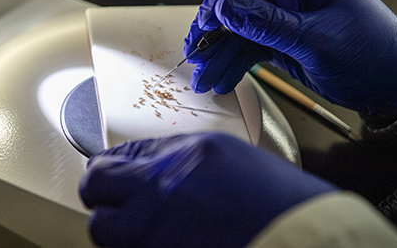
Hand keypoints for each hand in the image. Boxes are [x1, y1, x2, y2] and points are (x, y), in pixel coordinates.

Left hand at [79, 133, 335, 247]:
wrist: (302, 238)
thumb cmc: (275, 199)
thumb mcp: (225, 156)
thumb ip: (177, 157)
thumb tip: (144, 164)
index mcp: (180, 156)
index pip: (116, 156)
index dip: (109, 164)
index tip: (109, 171)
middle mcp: (159, 191)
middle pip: (94, 186)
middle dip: (100, 190)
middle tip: (111, 196)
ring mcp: (155, 233)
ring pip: (102, 229)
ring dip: (114, 225)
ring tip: (139, 223)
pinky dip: (134, 245)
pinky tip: (159, 237)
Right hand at [184, 0, 396, 117]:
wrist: (392, 83)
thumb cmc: (373, 51)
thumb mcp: (318, 39)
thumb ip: (269, 24)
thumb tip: (227, 8)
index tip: (212, 19)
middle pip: (238, 2)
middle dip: (215, 30)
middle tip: (198, 52)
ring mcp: (284, 20)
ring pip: (240, 31)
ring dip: (220, 53)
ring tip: (205, 75)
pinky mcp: (282, 43)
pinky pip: (249, 49)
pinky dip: (234, 64)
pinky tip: (222, 77)